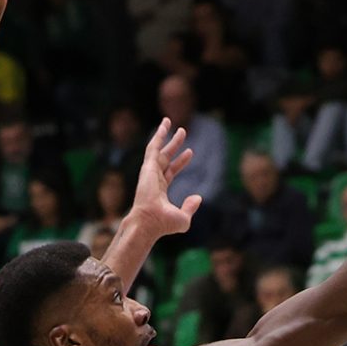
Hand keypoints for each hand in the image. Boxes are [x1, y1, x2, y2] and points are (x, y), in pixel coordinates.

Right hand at [127, 118, 201, 236]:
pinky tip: (164, 125)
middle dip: (173, 144)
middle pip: (165, 157)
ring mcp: (149, 172)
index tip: (190, 152)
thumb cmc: (163, 224)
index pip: (171, 172)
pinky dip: (158, 135)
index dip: (180, 162)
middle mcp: (153, 180)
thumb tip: (198, 197)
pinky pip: (153, 147)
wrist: (150, 222)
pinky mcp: (148, 167)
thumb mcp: (183, 219)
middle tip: (182, 132)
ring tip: (169, 121)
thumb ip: (190, 208)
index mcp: (159, 191)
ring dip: (164, 135)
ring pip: (157, 149)